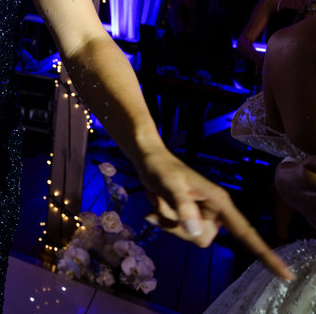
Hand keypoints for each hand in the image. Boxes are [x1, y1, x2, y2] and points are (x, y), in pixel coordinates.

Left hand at [136, 146, 292, 279]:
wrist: (149, 160)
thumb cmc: (163, 169)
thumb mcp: (171, 186)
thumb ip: (183, 208)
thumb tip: (197, 233)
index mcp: (221, 203)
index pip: (247, 233)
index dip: (265, 254)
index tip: (285, 274)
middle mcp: (215, 212)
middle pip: (202, 239)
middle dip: (179, 228)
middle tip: (165, 204)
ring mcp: (203, 215)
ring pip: (189, 236)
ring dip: (169, 223)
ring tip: (161, 200)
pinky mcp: (190, 217)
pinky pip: (179, 232)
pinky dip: (164, 221)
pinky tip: (155, 205)